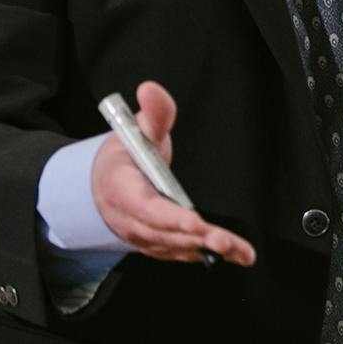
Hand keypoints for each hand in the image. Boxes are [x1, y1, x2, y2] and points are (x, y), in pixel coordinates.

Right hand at [91, 80, 256, 266]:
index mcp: (123, 190)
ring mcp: (144, 235)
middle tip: (227, 243)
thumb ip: (152, 113)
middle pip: (166, 233)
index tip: (196, 223)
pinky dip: (205, 253)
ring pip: (177, 247)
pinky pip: (181, 252)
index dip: (171, 218)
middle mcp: (132, 219)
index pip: (147, 208)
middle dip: (197, 239)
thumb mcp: (136, 129)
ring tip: (240, 252)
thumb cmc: (124, 156)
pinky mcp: (157, 243)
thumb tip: (150, 89)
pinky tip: (234, 254)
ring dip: (209, 250)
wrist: (101, 184)